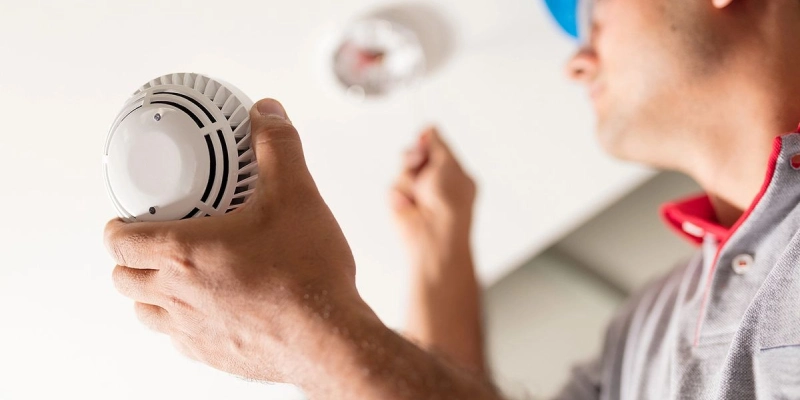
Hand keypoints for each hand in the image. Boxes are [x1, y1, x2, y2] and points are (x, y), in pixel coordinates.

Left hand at [104, 99, 363, 383]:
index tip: (127, 218)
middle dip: (129, 258)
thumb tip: (267, 114)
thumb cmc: (306, 275)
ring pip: (147, 313)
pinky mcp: (215, 355)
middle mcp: (179, 296)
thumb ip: (277, 147)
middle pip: (125, 278)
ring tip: (174, 276)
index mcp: (184, 254)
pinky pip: (180, 339)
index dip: (117, 226)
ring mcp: (194, 331)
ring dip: (150, 293)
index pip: (120, 240)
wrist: (328, 336)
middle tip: (152, 242)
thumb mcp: (296, 193)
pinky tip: (208, 308)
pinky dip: (181, 322)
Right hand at [390, 128, 476, 271]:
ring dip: (409, 176)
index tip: (423, 137)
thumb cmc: (451, 203)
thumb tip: (430, 129)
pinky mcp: (401, 202)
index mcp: (453, 173)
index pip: (436, 147)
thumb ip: (438, 145)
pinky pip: (394, 186)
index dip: (427, 140)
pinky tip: (410, 205)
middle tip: (419, 163)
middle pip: (415, 153)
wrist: (435, 233)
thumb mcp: (450, 166)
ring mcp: (417, 191)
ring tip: (420, 192)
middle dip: (415, 156)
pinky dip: (402, 193)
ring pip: (403, 168)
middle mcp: (434, 181)